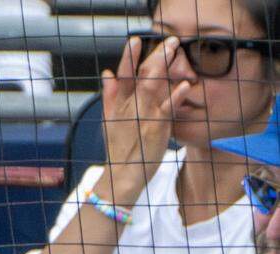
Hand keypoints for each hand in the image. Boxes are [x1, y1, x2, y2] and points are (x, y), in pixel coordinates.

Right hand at [99, 36, 192, 205]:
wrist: (122, 174)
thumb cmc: (119, 148)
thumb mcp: (108, 120)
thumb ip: (109, 96)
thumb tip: (107, 74)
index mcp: (118, 104)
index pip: (123, 75)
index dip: (129, 57)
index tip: (135, 40)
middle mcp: (130, 106)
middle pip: (142, 75)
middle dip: (155, 56)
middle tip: (170, 40)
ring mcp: (143, 115)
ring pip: (154, 85)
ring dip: (166, 66)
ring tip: (176, 51)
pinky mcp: (156, 127)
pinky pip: (168, 108)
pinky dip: (175, 95)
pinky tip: (184, 85)